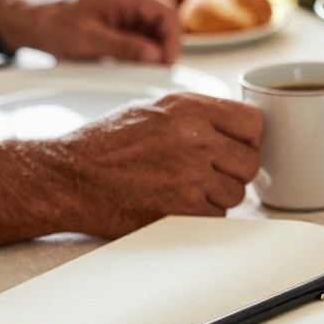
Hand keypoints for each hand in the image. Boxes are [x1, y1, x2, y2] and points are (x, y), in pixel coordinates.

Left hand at [0, 0, 181, 63]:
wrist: (31, 22)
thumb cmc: (54, 25)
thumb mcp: (89, 40)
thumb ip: (124, 47)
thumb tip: (155, 56)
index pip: (166, 14)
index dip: (173, 40)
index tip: (167, 64)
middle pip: (165, 20)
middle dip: (166, 46)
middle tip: (160, 71)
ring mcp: (127, 9)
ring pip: (156, 29)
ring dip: (155, 49)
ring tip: (146, 70)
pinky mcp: (121, 21)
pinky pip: (142, 35)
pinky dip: (143, 50)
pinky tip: (134, 64)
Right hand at [46, 92, 263, 236]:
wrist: (68, 176)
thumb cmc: (106, 142)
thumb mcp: (155, 107)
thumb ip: (199, 113)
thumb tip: (235, 125)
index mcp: (190, 108)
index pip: (254, 123)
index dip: (249, 138)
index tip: (238, 146)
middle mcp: (195, 139)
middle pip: (250, 162)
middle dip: (234, 170)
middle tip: (211, 172)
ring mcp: (190, 175)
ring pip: (236, 193)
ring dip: (219, 196)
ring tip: (187, 187)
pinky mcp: (180, 209)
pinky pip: (216, 216)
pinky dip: (202, 215)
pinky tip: (177, 204)